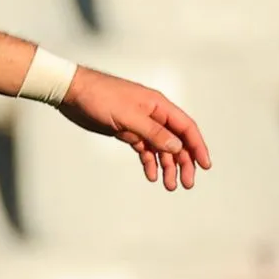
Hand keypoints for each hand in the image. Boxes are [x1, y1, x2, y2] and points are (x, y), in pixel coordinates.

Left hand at [59, 67, 211, 190]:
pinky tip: (150, 175)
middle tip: (185, 183)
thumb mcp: (128, 116)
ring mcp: (140, 123)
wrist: (72, 92)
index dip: (198, 146)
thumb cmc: (99, 96)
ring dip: (167, 166)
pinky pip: (144, 148)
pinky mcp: (126, 131)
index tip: (205, 166)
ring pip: (161, 147)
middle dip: (184, 162)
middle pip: (176, 140)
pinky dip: (149, 161)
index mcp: (158, 105)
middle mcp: (153, 114)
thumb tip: (177, 146)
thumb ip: (153, 132)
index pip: (186, 127)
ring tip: (169, 185)